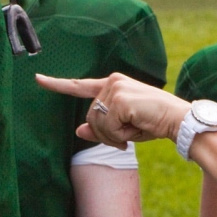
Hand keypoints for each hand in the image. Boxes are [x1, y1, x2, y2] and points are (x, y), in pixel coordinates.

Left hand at [36, 72, 190, 149]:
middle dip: (106, 134)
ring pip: (97, 124)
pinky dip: (121, 135)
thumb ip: (101, 129)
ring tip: (134, 130)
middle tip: (126, 136)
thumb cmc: (154, 122)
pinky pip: (108, 127)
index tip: (38, 79)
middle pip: (90, 117)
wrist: (179, 120)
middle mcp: (111, 82)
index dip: (57, 84)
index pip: (79, 85)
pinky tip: (136, 128)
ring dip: (113, 136)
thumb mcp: (124, 128)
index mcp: (112, 84)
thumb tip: (79, 131)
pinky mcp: (119, 99)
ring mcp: (115, 88)